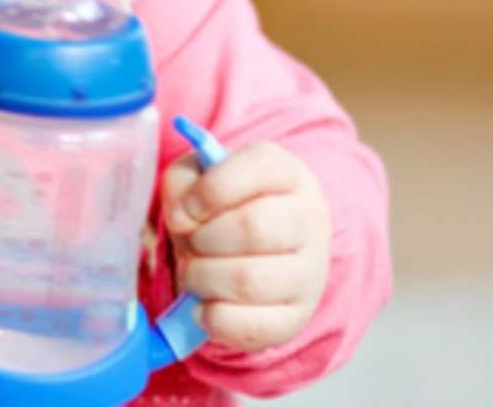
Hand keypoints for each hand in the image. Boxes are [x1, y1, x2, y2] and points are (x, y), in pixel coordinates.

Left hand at [162, 141, 330, 352]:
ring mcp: (309, 272)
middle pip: (253, 228)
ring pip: (249, 280)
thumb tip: (182, 216)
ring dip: (203, 279)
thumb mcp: (197, 179)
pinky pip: (252, 325)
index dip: (210, 191)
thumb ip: (183, 183)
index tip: (185, 212)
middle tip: (189, 245)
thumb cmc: (221, 208)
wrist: (255, 251)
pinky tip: (203, 305)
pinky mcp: (296, 316)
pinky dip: (213, 317)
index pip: (259, 168)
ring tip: (193, 273)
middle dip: (202, 240)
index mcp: (286, 173)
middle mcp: (308, 220)